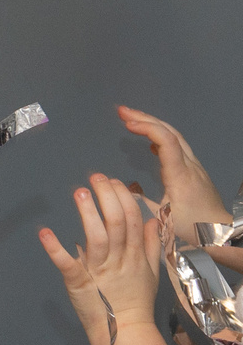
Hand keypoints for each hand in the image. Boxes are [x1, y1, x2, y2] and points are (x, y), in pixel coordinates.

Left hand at [39, 173, 165, 344]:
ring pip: (97, 238)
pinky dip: (56, 249)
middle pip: (117, 222)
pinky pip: (68, 264)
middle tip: (95, 177)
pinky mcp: (79, 283)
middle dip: (107, 197)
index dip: (123, 197)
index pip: (133, 218)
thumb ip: (151, 245)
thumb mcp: (151, 271)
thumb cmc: (136, 300)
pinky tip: (45, 232)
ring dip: (88, 214)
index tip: (113, 181)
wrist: (126, 331)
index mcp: (135, 254)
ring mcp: (99, 270)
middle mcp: (119, 259)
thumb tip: (152, 220)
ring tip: (80, 192)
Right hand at [121, 107, 239, 258]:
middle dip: (146, 118)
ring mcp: (195, 167)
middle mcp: (190, 166)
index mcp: (180, 175)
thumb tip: (122, 187)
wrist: (223, 233)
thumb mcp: (163, 220)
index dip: (147, 127)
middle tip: (121, 111)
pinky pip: (178, 147)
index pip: (166, 141)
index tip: (126, 123)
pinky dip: (161, 137)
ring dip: (153, 125)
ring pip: (175, 138)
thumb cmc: (194, 228)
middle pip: (170, 133)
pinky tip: (150, 143)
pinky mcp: (195, 172)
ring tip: (131, 120)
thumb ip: (141, 202)